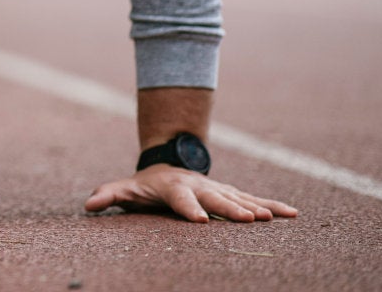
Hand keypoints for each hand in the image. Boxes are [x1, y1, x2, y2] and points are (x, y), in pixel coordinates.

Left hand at [85, 165, 298, 222]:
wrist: (168, 161)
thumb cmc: (146, 184)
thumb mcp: (125, 189)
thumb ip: (109, 196)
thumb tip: (87, 205)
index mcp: (174, 187)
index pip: (181, 200)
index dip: (189, 209)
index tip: (200, 221)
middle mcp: (199, 186)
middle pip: (216, 198)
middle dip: (231, 209)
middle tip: (248, 219)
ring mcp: (218, 188)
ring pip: (239, 197)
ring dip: (256, 207)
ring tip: (272, 217)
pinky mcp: (232, 193)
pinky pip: (255, 198)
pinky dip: (274, 206)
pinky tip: (293, 214)